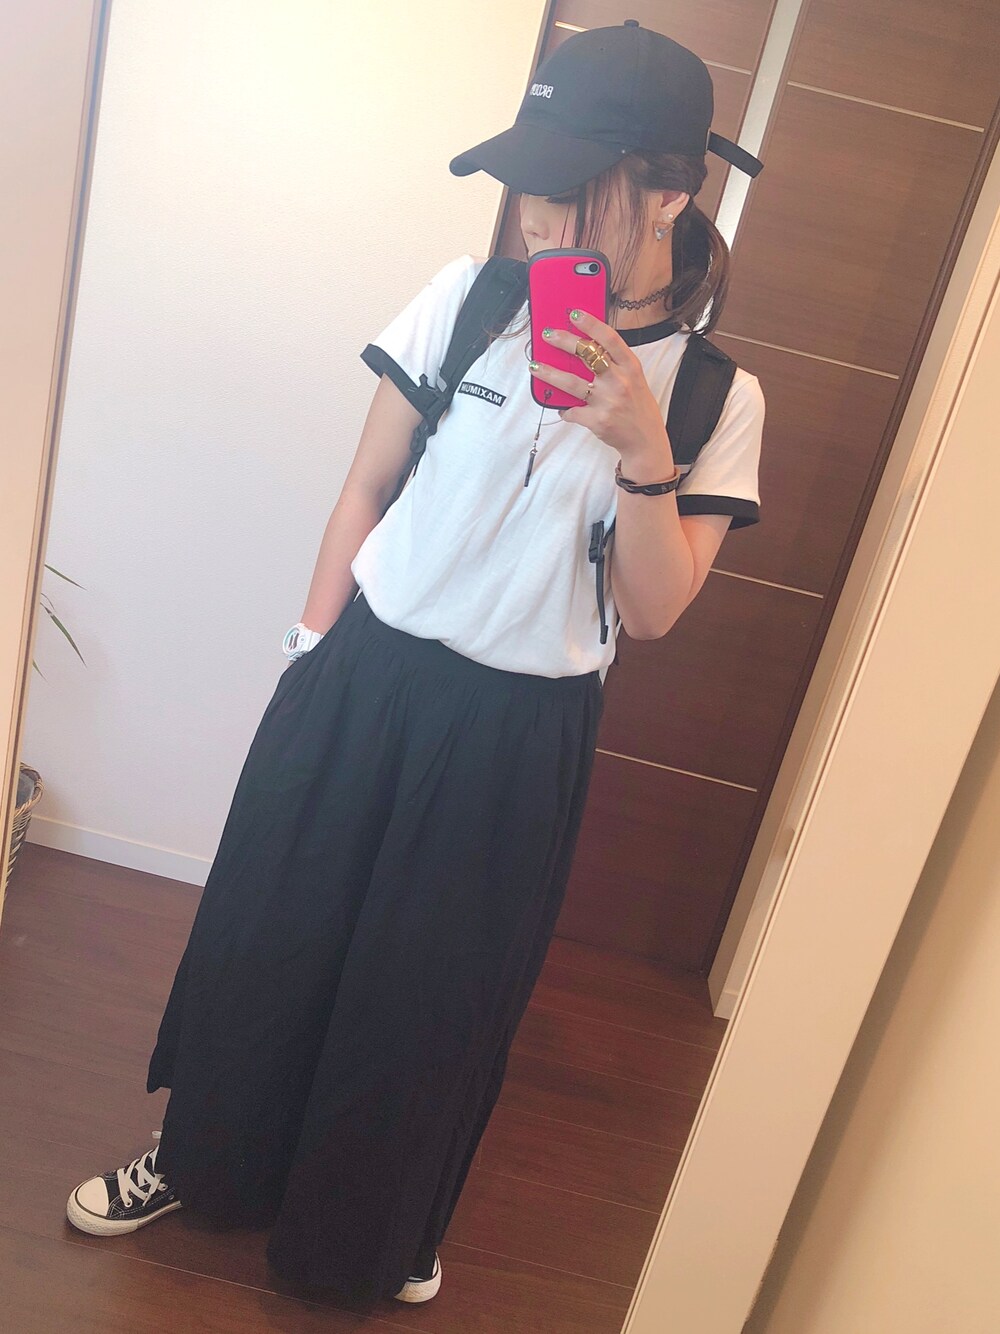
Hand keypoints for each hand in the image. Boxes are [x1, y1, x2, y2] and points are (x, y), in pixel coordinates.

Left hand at [529, 309, 674, 467]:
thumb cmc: (637, 405)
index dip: (590, 324)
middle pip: (587, 355)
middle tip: (548, 335)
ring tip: (535, 366)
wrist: (645, 439)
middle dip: (564, 341)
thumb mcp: (634, 378)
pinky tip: (560, 406)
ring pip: (571, 382)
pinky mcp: (597, 421)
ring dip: (550, 373)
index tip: (574, 314)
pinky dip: (563, 408)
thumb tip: (584, 346)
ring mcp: (608, 401)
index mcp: (631, 367)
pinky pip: (572, 411)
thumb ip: (615, 363)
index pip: (609, 338)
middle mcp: (620, 381)